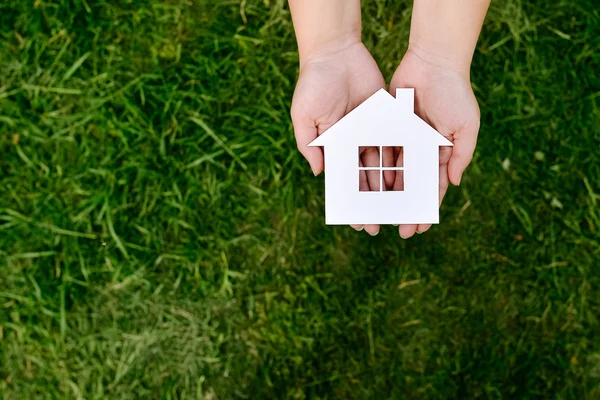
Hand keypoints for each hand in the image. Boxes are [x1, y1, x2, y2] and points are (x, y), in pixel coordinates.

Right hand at [292, 42, 385, 234]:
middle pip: (365, 178)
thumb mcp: (304, 117)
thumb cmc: (313, 84)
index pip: (343, 180)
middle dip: (372, 202)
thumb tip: (319, 173)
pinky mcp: (385, 118)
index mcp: (332, 145)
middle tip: (381, 225)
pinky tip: (408, 178)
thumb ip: (310, 145)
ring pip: (382, 164)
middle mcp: (352, 142)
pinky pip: (395, 141)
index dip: (350, 201)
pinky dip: (400, 160)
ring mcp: (370, 131)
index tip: (357, 222)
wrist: (335, 52)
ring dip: (389, 186)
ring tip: (399, 208)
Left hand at [389, 47, 480, 237]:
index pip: (435, 187)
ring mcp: (406, 139)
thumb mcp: (466, 127)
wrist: (433, 62)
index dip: (428, 208)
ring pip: (396, 172)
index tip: (420, 227)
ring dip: (390, 193)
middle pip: (413, 185)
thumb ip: (460, 156)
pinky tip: (370, 187)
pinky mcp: (390, 127)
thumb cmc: (455, 93)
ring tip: (381, 213)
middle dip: (407, 207)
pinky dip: (378, 168)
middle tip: (400, 229)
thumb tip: (453, 184)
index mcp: (443, 152)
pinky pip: (383, 151)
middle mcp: (423, 149)